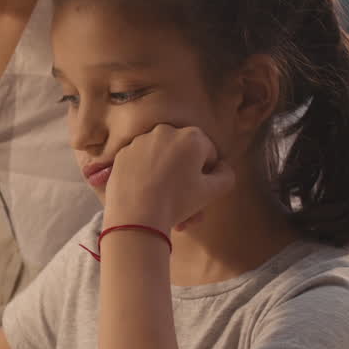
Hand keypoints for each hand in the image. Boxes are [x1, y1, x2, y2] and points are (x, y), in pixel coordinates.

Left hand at [103, 125, 235, 232]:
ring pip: (160, 160)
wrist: (136, 216)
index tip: (200, 191)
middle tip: (185, 203)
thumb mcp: (213, 191)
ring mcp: (140, 141)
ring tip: (166, 205)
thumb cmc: (178, 202)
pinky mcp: (121, 154)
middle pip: (182, 156)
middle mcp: (165, 131)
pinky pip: (141, 164)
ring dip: (166, 180)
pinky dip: (146, 177)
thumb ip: (226, 175)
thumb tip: (221, 167)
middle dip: (185, 179)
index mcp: (192, 136)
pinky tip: (146, 197)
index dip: (206, 174)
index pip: (208, 154)